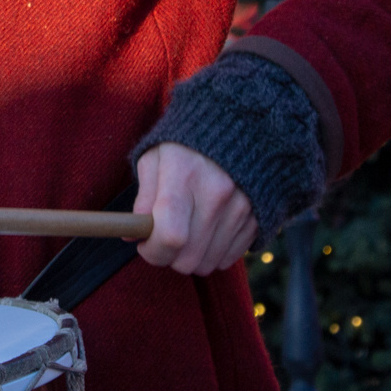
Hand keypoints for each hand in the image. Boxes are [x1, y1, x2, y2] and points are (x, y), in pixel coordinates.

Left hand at [134, 142, 257, 275]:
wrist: (238, 126)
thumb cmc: (185, 143)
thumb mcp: (155, 158)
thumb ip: (144, 197)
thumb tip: (134, 233)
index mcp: (184, 174)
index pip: (170, 236)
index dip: (151, 250)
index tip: (143, 243)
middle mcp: (217, 194)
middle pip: (188, 259)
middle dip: (167, 256)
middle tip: (162, 236)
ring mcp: (241, 208)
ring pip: (207, 264)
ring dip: (190, 257)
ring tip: (185, 231)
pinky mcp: (256, 219)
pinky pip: (228, 259)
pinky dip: (212, 254)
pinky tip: (205, 232)